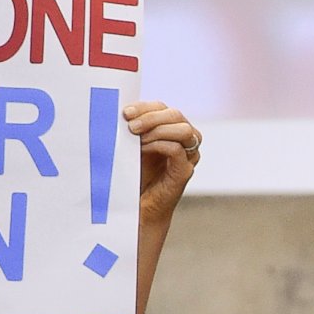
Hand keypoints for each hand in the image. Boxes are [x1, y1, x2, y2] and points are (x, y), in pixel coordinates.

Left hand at [130, 102, 201, 223]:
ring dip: (158, 129)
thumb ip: (135, 128)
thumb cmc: (135, 175)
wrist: (139, 206)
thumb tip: (124, 112)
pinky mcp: (185, 171)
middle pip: (176, 115)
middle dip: (151, 117)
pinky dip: (159, 144)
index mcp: (173, 131)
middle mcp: (186, 141)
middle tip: (131, 126)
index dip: (145, 107)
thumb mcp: (134, 145)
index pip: (164, 108)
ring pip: (183, 130)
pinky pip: (178, 150)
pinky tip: (143, 149)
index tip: (126, 113)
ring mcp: (189, 156)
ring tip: (137, 137)